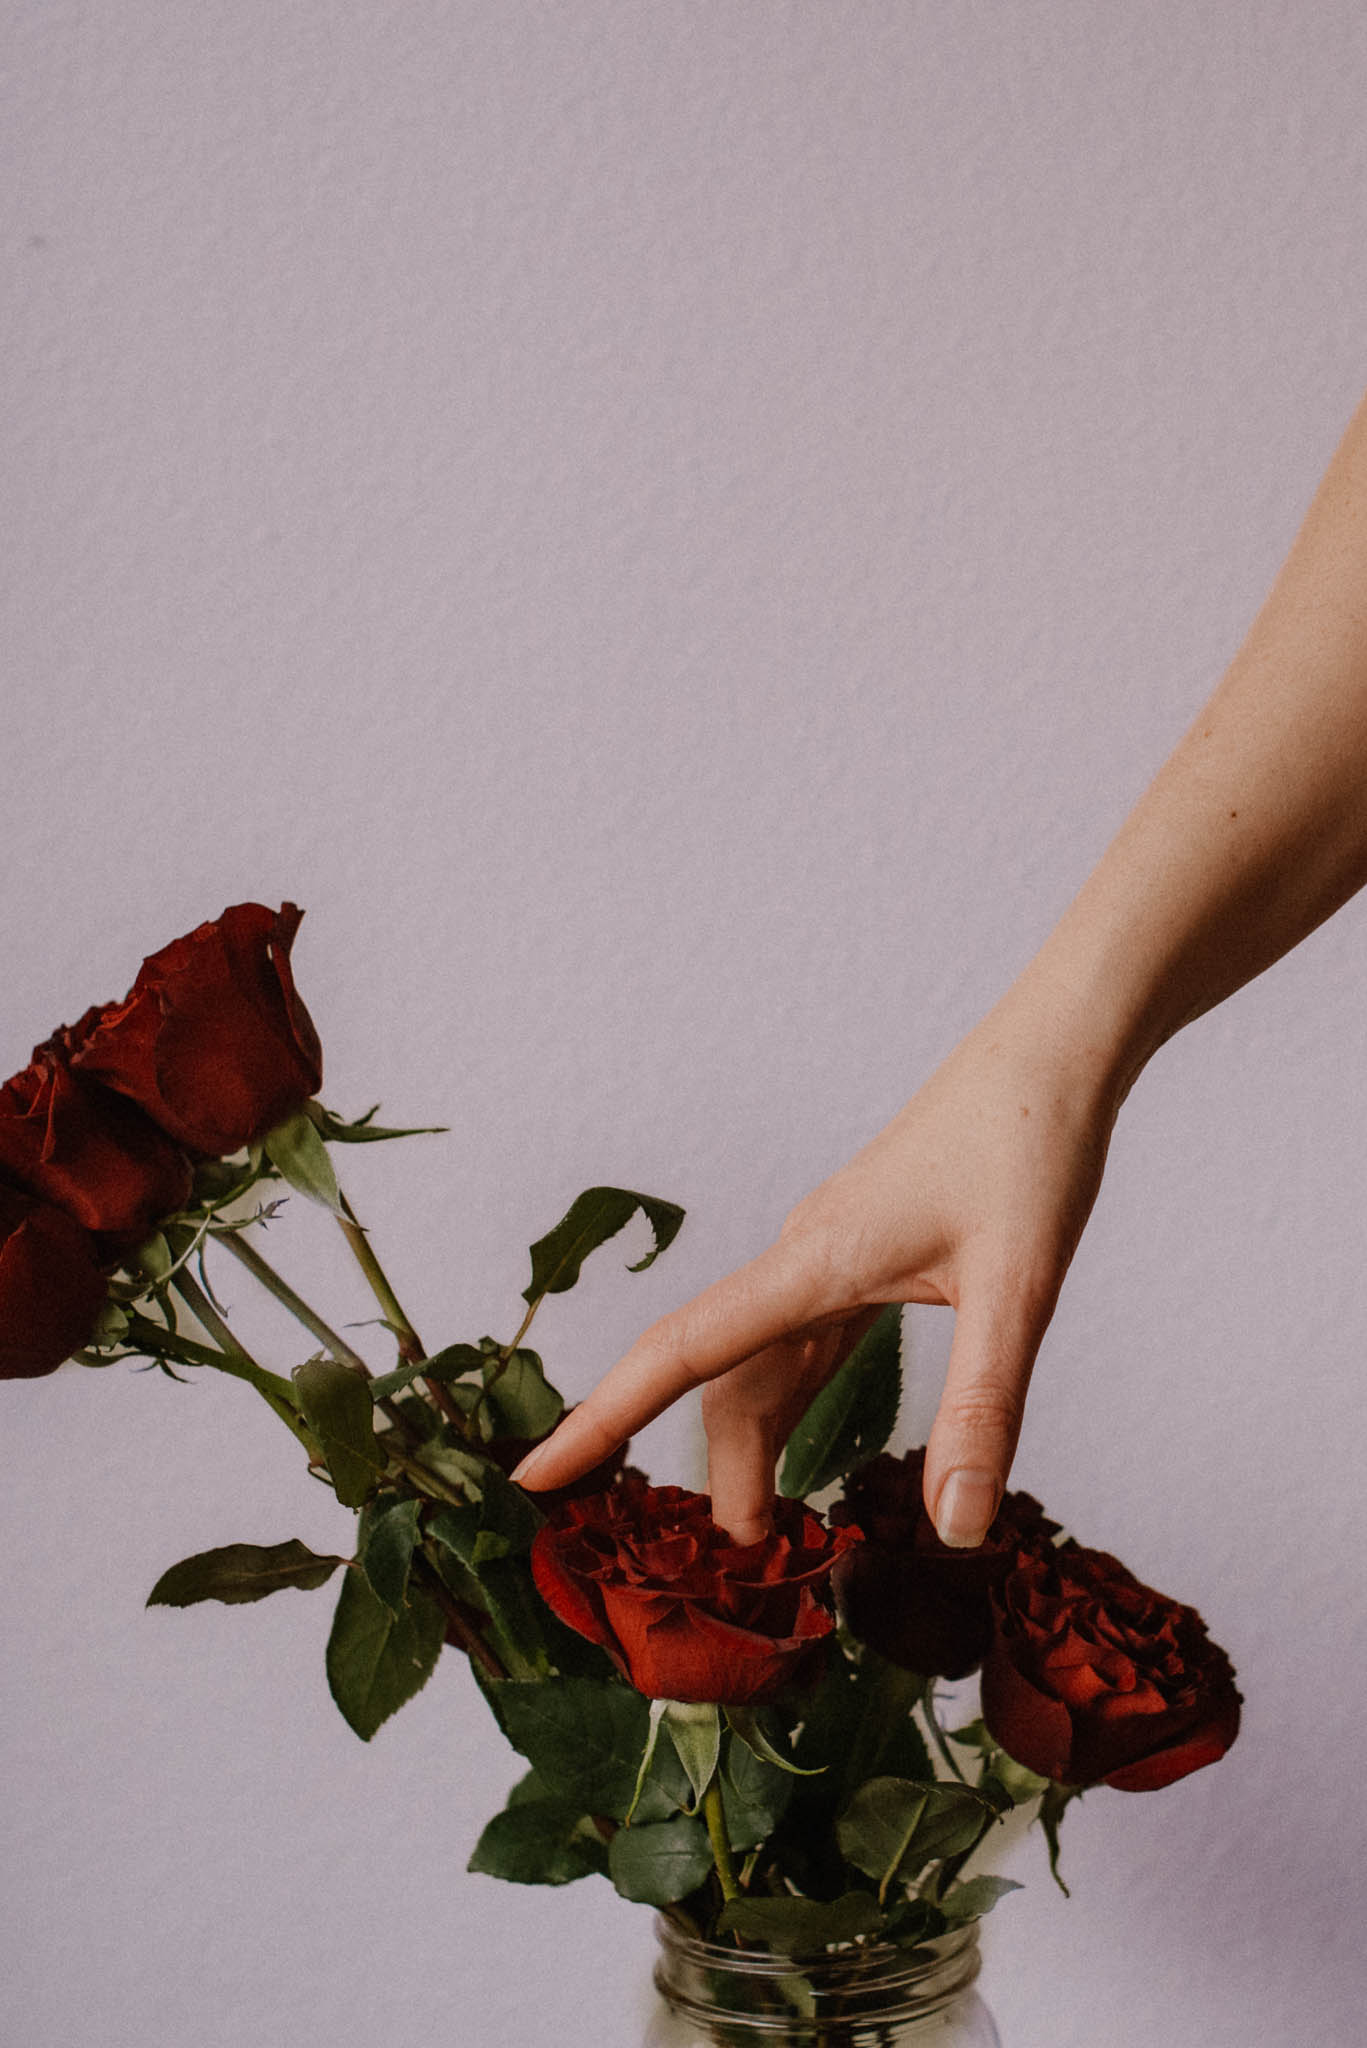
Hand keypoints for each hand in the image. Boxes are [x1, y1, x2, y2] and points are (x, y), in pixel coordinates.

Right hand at [513, 981, 1122, 1545]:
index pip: (678, 1352)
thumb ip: (981, 1409)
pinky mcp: (858, 1255)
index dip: (601, 1419)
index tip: (533, 1477)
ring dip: (746, 1446)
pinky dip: (785, 1406)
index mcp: (811, 1264)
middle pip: (715, 1379)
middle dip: (708, 1470)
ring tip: (764, 1532)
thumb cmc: (1029, 1149)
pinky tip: (800, 1449)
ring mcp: (825, 1257)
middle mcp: (800, 1260)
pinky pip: (795, 1344)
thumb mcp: (1018, 1289)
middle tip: (733, 1566)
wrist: (1048, 1058)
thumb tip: (956, 1531)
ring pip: (754, 1366)